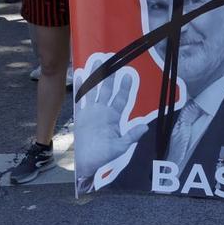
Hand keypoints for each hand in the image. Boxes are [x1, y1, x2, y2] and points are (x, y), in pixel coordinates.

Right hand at [74, 59, 148, 178]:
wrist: (87, 164)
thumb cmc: (105, 156)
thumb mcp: (120, 147)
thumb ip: (131, 136)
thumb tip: (144, 127)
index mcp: (115, 117)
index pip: (122, 98)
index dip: (126, 86)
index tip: (130, 74)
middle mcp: (104, 111)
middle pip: (108, 90)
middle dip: (110, 76)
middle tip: (112, 60)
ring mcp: (92, 112)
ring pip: (93, 91)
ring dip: (95, 77)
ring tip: (96, 62)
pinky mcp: (81, 116)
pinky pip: (80, 99)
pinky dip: (79, 88)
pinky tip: (79, 76)